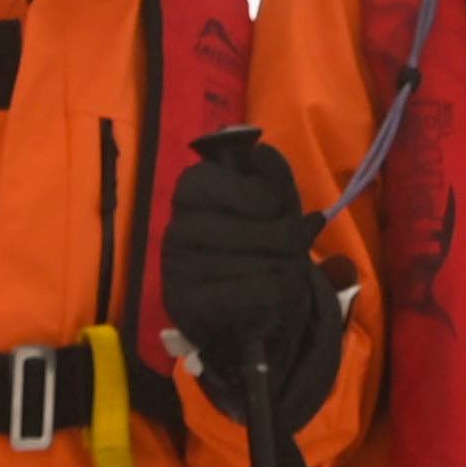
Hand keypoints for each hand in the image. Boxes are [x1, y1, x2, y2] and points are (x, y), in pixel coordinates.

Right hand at [162, 132, 332, 421]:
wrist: (246, 312)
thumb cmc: (260, 245)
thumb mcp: (274, 205)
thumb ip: (273, 177)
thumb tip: (261, 154)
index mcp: (191, 196)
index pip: (203, 179)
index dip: (249, 192)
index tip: (272, 207)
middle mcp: (174, 230)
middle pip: (232, 224)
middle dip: (277, 235)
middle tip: (291, 246)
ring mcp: (176, 270)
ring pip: (244, 260)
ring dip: (280, 266)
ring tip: (283, 270)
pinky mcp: (187, 306)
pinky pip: (242, 292)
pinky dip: (270, 291)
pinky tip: (272, 292)